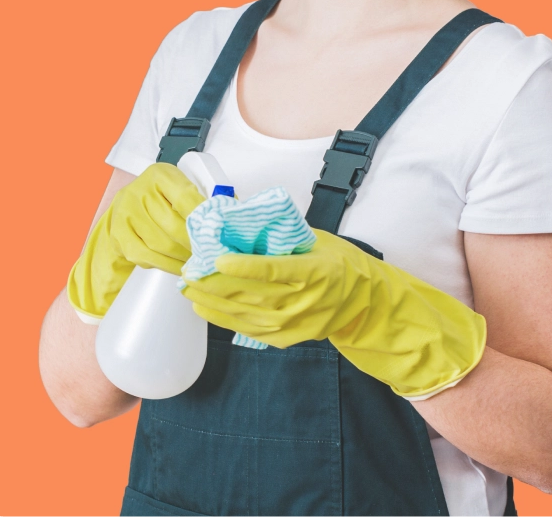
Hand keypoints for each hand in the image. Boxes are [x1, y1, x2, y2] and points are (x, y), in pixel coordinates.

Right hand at [68, 163, 205, 320]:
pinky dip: (167, 264)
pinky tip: (179, 265)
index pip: (185, 198)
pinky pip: (147, 257)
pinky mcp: (119, 236)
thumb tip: (234, 214)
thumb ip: (203, 199)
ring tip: (199, 262)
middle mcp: (139, 191)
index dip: (202, 219)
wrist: (127, 207)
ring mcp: (126, 214)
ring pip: (161, 244)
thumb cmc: (162, 198)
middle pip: (173, 226)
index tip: (217, 233)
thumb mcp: (181, 188)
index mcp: (160, 175)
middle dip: (195, 244)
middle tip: (212, 254)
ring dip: (183, 258)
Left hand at [181, 226, 486, 398]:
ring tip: (188, 287)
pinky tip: (203, 306)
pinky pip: (247, 329)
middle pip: (250, 294)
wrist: (364, 303)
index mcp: (314, 272)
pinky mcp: (285, 338)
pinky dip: (222, 317)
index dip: (242, 266)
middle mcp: (302, 302)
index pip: (272, 271)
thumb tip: (240, 214)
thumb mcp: (316, 240)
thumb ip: (282, 234)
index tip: (217, 259)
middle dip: (214, 284)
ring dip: (211, 301)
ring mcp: (293, 324)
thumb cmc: (339, 263)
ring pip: (243, 314)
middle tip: (187, 270)